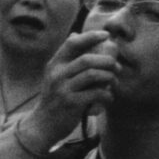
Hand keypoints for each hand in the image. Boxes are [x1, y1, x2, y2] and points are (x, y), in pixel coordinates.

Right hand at [26, 29, 116, 147]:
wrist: (43, 124)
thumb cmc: (54, 98)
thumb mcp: (54, 75)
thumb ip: (66, 58)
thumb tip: (76, 34)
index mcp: (54, 64)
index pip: (72, 43)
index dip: (90, 36)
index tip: (106, 35)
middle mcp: (57, 74)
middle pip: (86, 59)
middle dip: (106, 61)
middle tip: (116, 66)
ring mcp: (63, 89)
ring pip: (93, 75)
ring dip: (109, 77)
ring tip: (114, 81)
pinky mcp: (71, 103)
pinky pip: (96, 93)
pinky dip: (107, 94)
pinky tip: (109, 97)